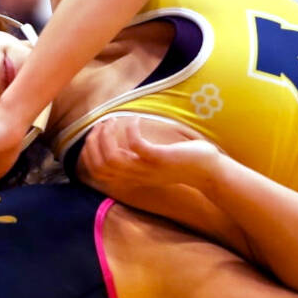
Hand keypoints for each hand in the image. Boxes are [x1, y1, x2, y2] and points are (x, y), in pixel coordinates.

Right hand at [79, 115, 220, 193]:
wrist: (208, 172)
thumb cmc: (182, 163)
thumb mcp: (154, 163)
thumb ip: (138, 157)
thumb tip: (125, 141)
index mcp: (131, 177)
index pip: (97, 172)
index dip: (89, 152)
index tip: (95, 133)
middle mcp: (135, 176)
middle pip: (99, 166)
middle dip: (94, 142)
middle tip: (102, 123)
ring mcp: (146, 169)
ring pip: (112, 158)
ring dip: (107, 136)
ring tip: (113, 120)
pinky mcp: (159, 159)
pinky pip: (136, 146)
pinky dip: (131, 130)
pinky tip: (136, 120)